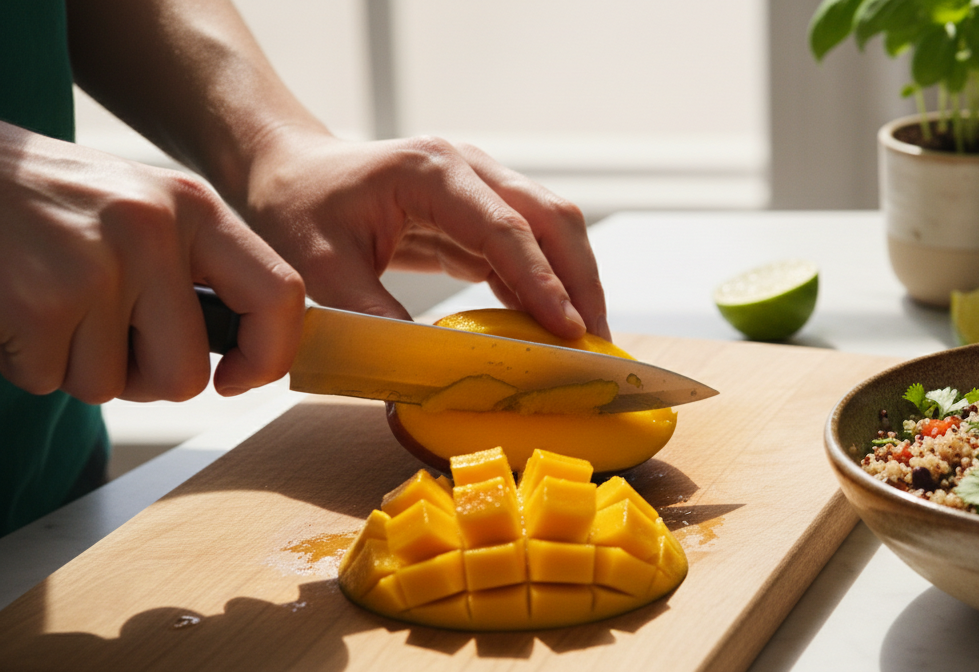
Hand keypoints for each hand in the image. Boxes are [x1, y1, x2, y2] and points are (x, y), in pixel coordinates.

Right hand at [0, 124, 305, 401]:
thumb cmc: (48, 204)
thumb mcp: (139, 209)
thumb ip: (194, 268)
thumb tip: (247, 354)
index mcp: (194, 208)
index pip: (281, 295)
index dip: (268, 355)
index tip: (236, 378)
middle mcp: (154, 232)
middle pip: (185, 374)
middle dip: (141, 379)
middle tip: (101, 339)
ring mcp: (96, 267)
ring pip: (110, 385)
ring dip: (72, 365)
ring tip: (47, 305)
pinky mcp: (39, 302)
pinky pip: (49, 380)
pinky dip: (25, 361)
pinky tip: (13, 309)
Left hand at [240, 130, 608, 340]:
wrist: (290, 170)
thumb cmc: (297, 208)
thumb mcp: (321, 268)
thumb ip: (373, 314)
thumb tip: (426, 367)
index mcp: (431, 171)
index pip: (506, 228)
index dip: (542, 281)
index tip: (568, 329)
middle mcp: (468, 166)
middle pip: (551, 218)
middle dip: (580, 280)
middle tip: (595, 340)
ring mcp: (480, 182)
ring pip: (553, 227)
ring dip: (575, 281)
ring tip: (587, 338)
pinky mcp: (480, 209)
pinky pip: (528, 246)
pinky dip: (547, 284)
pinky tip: (553, 325)